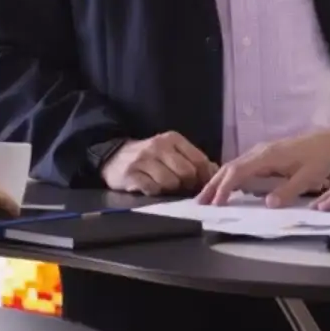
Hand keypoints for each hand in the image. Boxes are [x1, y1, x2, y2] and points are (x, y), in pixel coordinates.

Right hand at [102, 131, 216, 195]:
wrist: (114, 157)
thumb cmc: (150, 157)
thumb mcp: (171, 151)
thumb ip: (193, 159)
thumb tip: (215, 171)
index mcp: (172, 139)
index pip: (199, 160)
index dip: (205, 176)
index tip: (203, 184)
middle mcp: (158, 146)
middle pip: (187, 172)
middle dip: (188, 184)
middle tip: (182, 186)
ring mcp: (143, 160)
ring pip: (170, 182)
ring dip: (170, 189)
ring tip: (164, 185)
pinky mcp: (131, 175)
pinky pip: (152, 189)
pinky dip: (155, 191)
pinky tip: (151, 186)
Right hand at [199, 126, 329, 208]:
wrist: (328, 142)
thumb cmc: (319, 160)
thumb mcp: (307, 178)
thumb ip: (288, 191)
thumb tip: (267, 204)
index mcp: (267, 156)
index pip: (238, 171)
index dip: (224, 187)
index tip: (215, 203)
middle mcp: (260, 152)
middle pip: (230, 167)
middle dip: (213, 185)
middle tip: (199, 202)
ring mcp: (260, 152)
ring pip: (234, 166)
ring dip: (219, 181)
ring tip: (207, 198)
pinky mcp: (264, 155)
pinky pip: (241, 166)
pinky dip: (229, 177)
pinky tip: (225, 188)